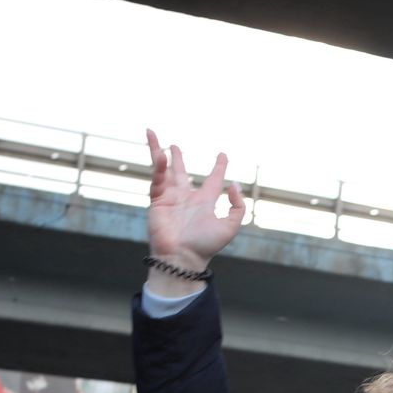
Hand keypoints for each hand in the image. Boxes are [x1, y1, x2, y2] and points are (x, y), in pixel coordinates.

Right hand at [144, 130, 246, 290]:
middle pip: (180, 172)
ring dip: (158, 154)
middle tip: (174, 145)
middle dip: (177, 159)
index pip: (213, 181)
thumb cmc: (206, 245)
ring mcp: (170, 199)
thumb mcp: (230, 226)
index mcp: (205, 202)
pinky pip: (157, 180)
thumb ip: (238, 206)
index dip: (219, 168)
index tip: (223, 155)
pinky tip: (161, 155)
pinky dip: (158, 167)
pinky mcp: (157, 201)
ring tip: (154, 136)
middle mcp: (186, 198)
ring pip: (163, 171)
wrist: (182, 257)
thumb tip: (234, 185)